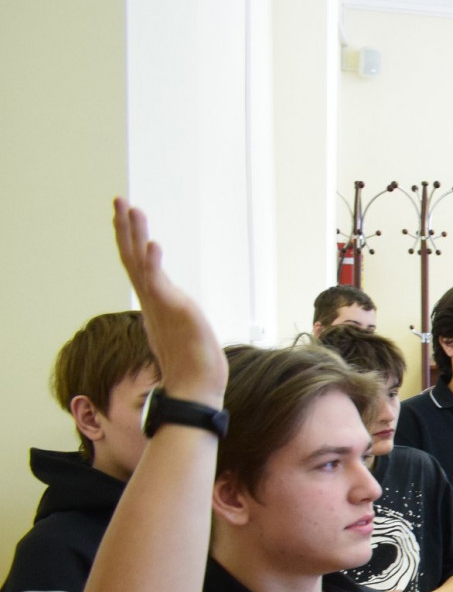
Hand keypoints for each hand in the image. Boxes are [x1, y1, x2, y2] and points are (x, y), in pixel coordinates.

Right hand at [112, 199, 225, 401]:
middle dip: (125, 229)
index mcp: (156, 305)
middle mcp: (153, 303)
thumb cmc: (193, 368)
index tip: (124, 218)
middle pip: (132, 259)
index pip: (138, 267)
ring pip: (141, 265)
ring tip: (131, 208)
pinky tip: (152, 244)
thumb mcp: (183, 334)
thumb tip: (179, 318)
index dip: (130, 242)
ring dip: (136, 235)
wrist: (195, 390)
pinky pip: (159, 285)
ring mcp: (161, 306)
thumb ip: (177, 320)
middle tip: (119, 200)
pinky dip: (154, 264)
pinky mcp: (174, 312)